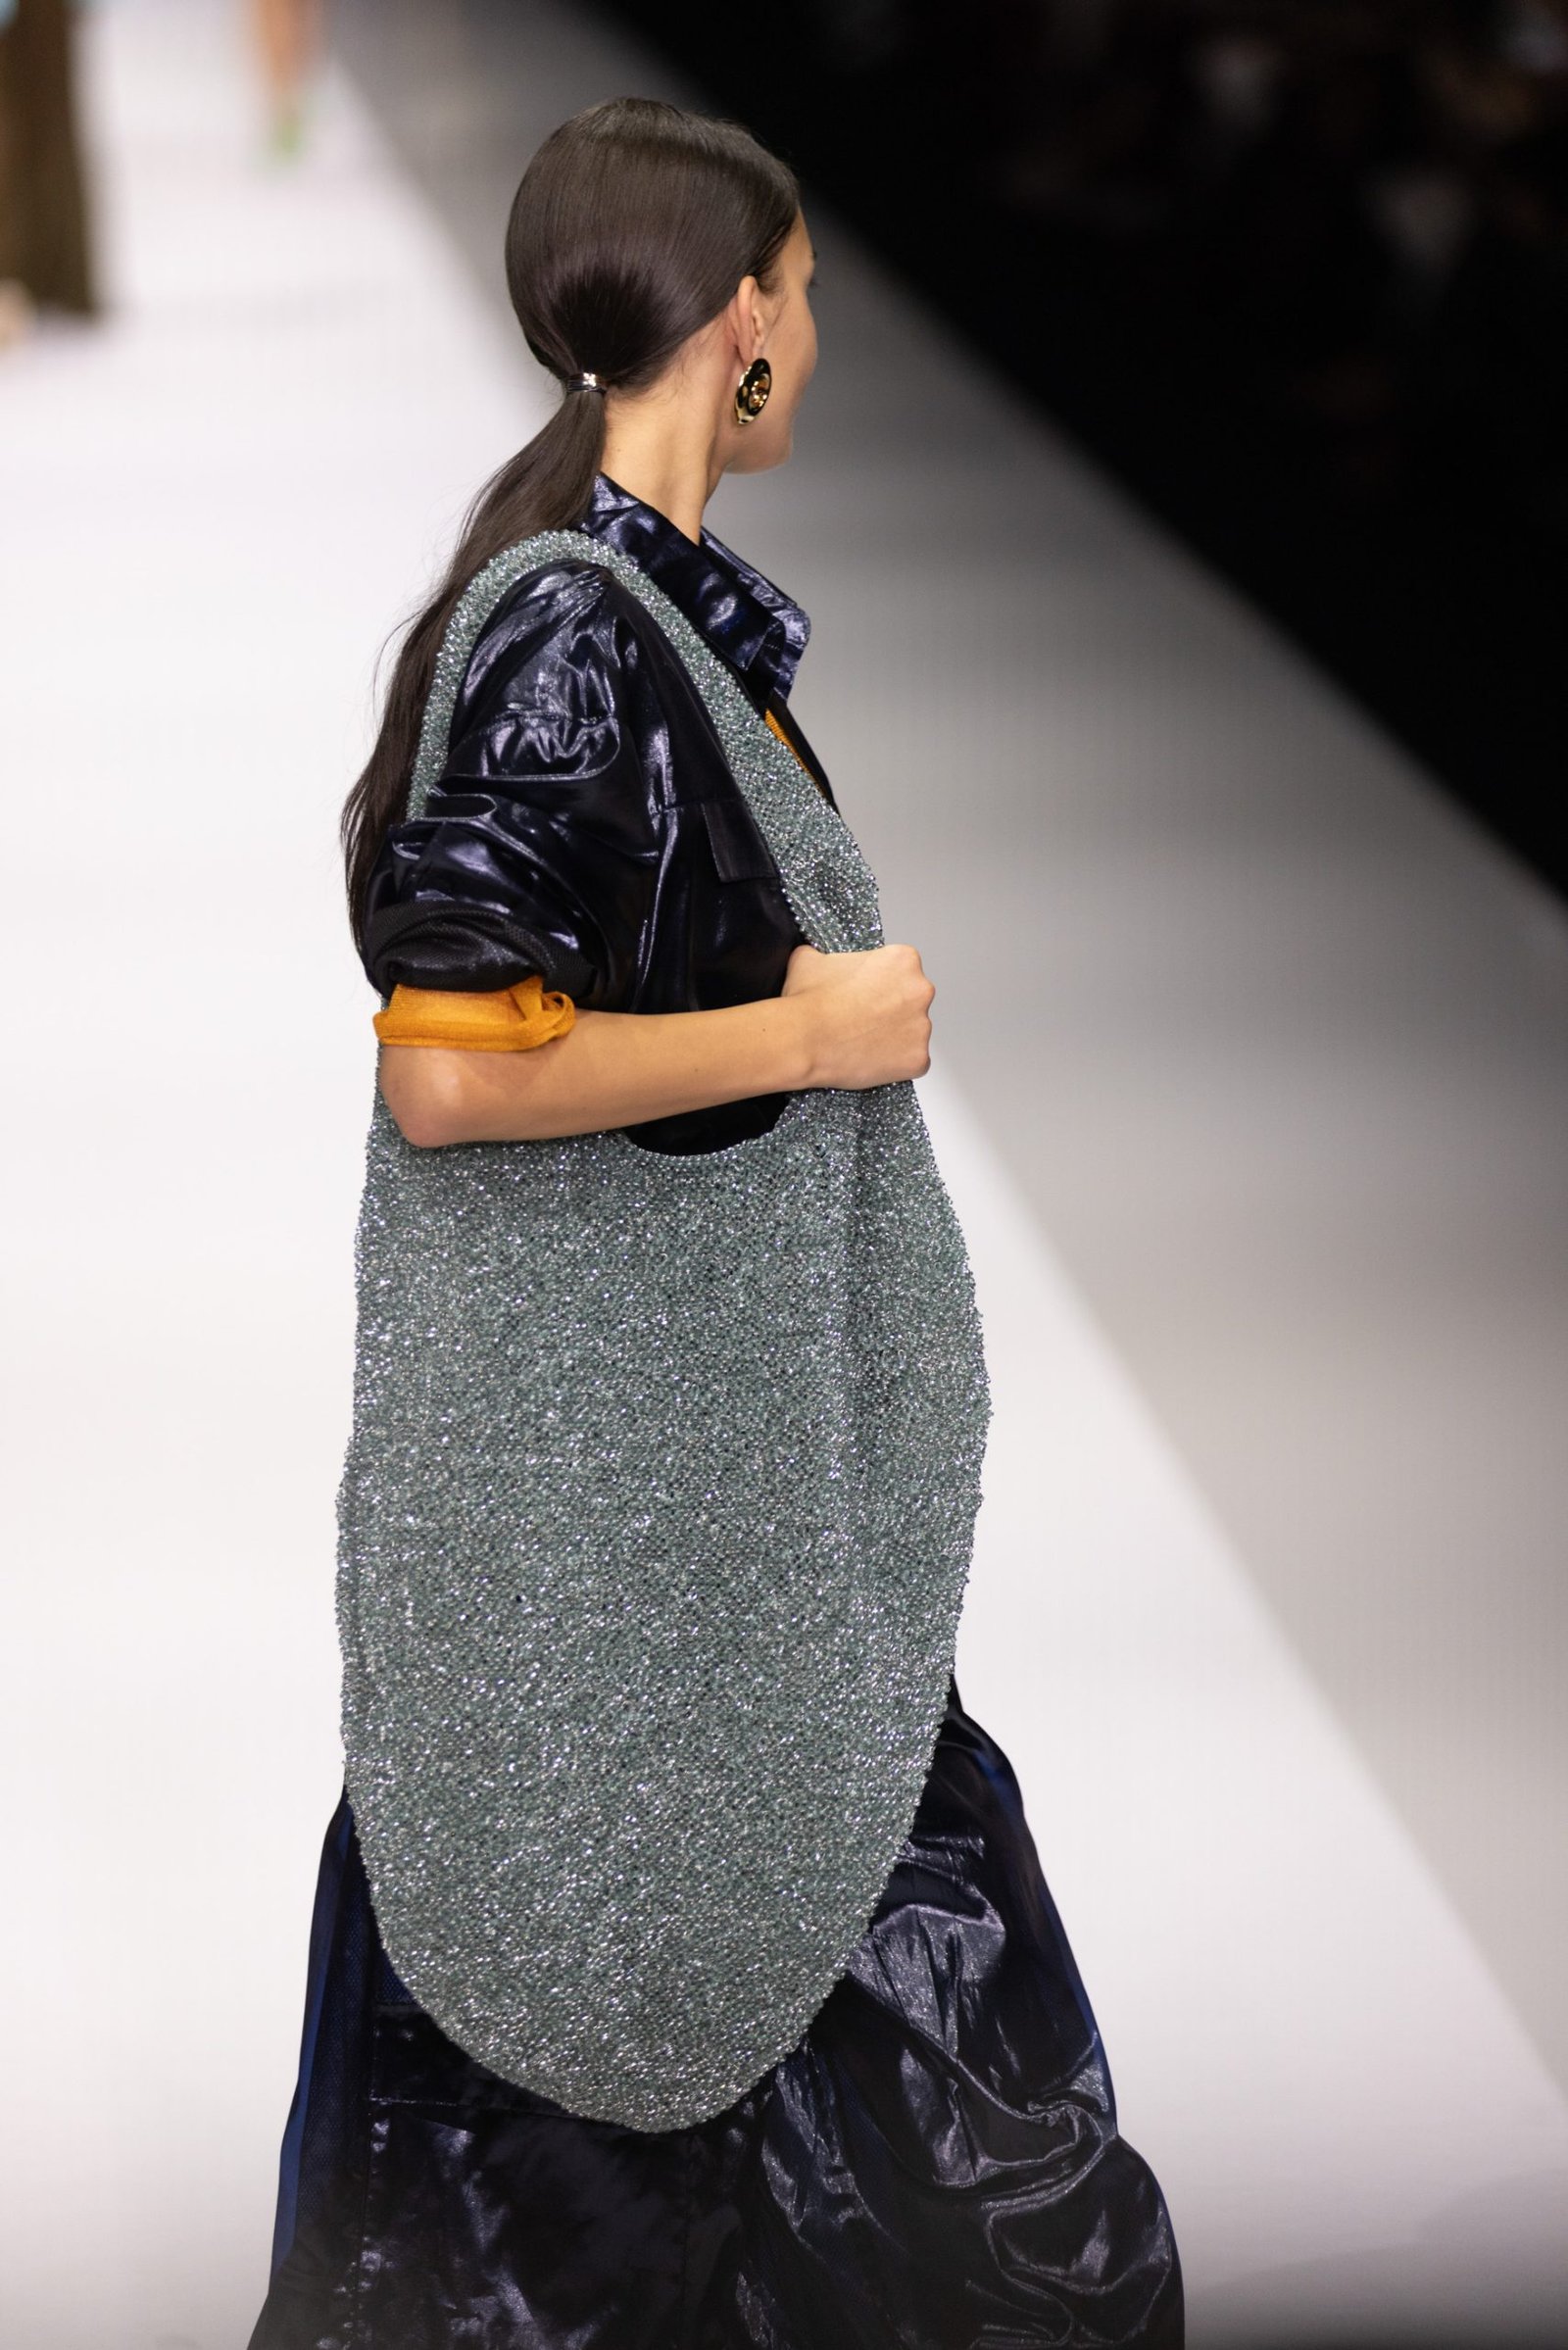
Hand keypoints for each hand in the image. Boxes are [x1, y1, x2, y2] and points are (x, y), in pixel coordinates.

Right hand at [781, 942, 933, 1089]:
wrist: (802, 1040)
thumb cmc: (809, 1001)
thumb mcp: (810, 958)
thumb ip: (825, 954)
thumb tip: (817, 958)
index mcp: (903, 960)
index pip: (900, 971)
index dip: (878, 984)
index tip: (863, 994)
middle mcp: (920, 990)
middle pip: (912, 1001)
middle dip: (891, 1010)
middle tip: (862, 1019)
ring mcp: (922, 1027)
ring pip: (912, 1033)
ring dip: (893, 1037)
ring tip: (861, 1041)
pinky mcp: (918, 1060)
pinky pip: (912, 1063)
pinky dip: (894, 1064)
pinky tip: (869, 1059)